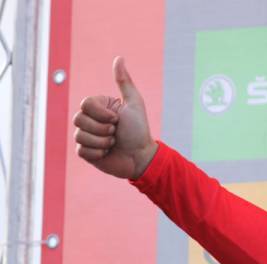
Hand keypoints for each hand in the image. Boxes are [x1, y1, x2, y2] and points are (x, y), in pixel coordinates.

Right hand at [74, 56, 156, 178]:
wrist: (141, 157)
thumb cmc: (139, 130)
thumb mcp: (134, 104)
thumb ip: (125, 82)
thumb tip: (119, 58)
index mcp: (98, 107)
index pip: (85, 104)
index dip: (101, 114)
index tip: (117, 120)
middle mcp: (89, 120)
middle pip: (79, 119)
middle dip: (102, 129)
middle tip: (116, 133)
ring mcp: (86, 136)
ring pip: (79, 135)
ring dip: (102, 142)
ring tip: (113, 143)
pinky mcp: (86, 153)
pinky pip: (81, 151)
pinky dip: (97, 153)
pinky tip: (107, 153)